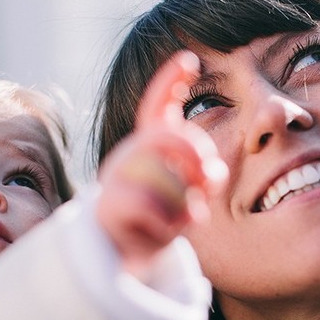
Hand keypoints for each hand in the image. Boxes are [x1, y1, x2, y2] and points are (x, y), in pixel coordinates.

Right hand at [97, 51, 227, 276]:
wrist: (126, 260)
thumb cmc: (163, 220)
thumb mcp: (189, 193)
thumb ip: (203, 173)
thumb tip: (212, 173)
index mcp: (147, 147)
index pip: (156, 107)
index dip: (171, 81)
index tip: (190, 60)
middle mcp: (127, 156)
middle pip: (167, 137)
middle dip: (195, 155)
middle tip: (207, 179)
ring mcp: (114, 181)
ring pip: (163, 179)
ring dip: (183, 205)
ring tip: (179, 219)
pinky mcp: (106, 209)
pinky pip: (148, 209)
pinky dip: (167, 226)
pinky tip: (164, 233)